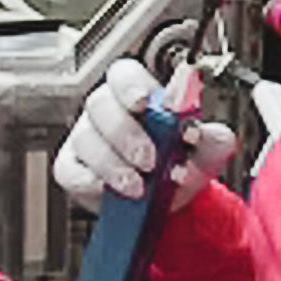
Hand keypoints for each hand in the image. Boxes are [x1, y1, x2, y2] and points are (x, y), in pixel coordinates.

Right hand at [52, 58, 238, 213]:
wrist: (166, 206)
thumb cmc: (177, 166)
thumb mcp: (203, 152)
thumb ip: (211, 139)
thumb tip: (207, 132)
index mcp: (138, 96)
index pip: (124, 74)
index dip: (130, 85)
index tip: (143, 102)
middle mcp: (108, 112)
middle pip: (100, 103)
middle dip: (125, 133)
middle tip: (149, 159)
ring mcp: (86, 139)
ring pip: (84, 138)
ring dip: (113, 164)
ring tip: (138, 187)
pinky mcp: (72, 169)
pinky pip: (69, 170)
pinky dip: (90, 182)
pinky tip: (109, 191)